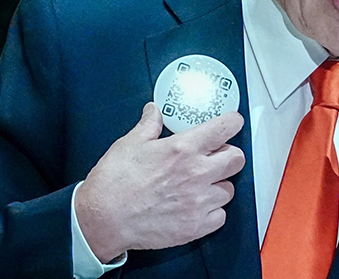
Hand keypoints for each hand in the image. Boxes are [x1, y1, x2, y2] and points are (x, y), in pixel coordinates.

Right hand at [75, 103, 245, 262]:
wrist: (101, 220)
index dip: (232, 123)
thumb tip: (154, 111)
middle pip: (237, 159)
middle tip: (215, 157)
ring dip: (219, 185)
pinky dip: (213, 211)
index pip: (225, 128)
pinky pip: (220, 216)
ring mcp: (198, 202)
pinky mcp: (195, 227)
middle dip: (228, 155)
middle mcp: (196, 174)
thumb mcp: (130, 143)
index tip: (231, 123)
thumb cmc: (113, 183)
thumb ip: (149, 124)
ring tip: (201, 185)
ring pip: (229, 189)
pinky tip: (197, 206)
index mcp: (183, 149)